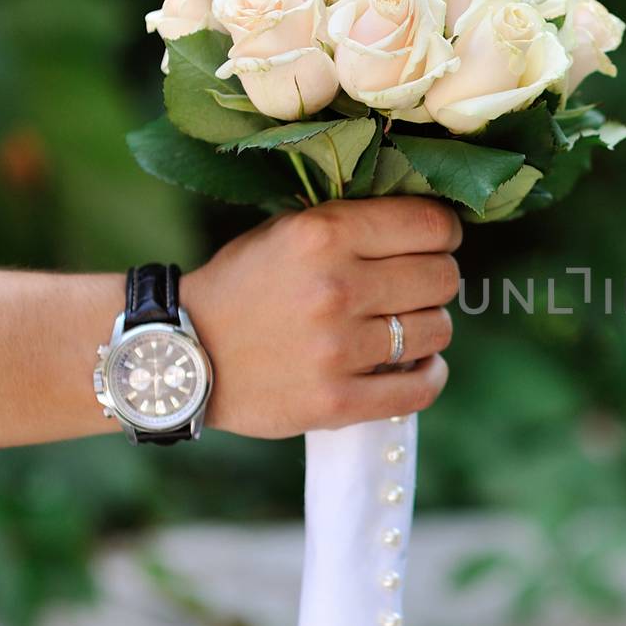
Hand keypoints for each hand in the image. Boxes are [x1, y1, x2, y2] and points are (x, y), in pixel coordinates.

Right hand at [182, 197, 461, 437]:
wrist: (180, 354)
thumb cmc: (242, 285)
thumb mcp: (286, 232)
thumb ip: (351, 225)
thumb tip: (430, 226)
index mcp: (323, 235)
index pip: (430, 226)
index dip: (445, 233)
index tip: (438, 243)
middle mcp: (335, 287)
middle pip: (443, 277)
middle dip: (437, 279)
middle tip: (416, 288)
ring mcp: (337, 348)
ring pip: (438, 330)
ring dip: (430, 328)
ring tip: (405, 327)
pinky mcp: (336, 400)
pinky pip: (420, 388)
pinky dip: (430, 375)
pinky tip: (419, 365)